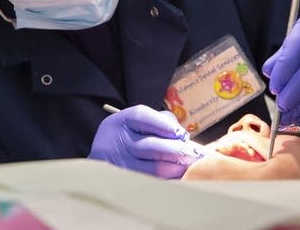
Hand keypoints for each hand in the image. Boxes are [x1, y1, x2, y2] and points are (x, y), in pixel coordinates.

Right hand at [88, 104, 203, 178]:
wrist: (104, 152)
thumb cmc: (129, 132)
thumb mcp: (136, 120)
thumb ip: (160, 120)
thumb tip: (181, 134)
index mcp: (122, 121)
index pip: (142, 117)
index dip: (164, 124)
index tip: (181, 132)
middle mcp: (119, 142)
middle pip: (150, 146)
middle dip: (177, 150)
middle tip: (195, 152)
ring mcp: (121, 164)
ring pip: (154, 168)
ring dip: (177, 167)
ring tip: (192, 164)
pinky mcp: (127, 180)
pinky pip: (153, 182)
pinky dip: (171, 179)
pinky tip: (181, 175)